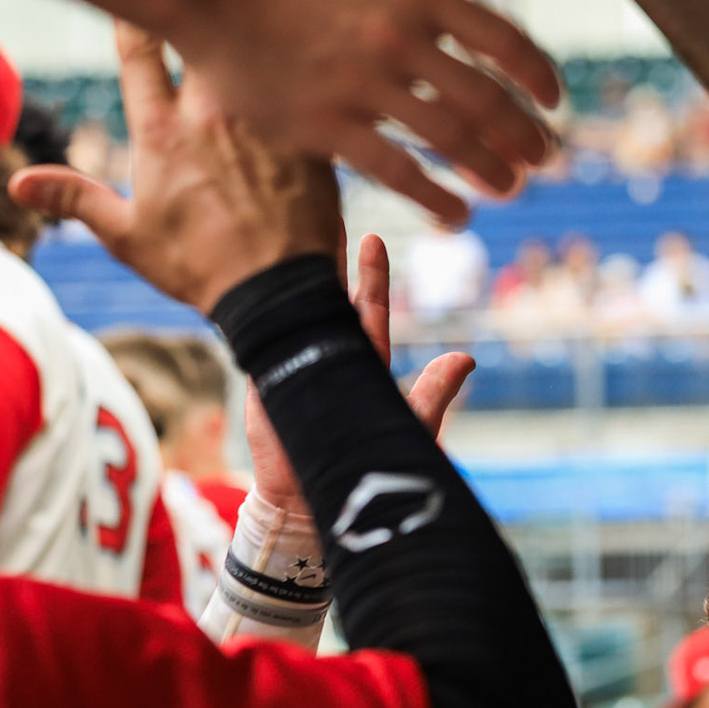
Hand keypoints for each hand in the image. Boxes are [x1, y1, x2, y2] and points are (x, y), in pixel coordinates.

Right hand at [10, 22, 341, 313]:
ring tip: (249, 37)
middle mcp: (210, 113)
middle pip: (196, 38)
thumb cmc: (202, 268)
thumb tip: (19, 182)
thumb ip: (75, 198)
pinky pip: (306, 91)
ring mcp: (264, 121)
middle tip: (195, 21)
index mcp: (161, 130)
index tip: (133, 12)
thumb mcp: (128, 238)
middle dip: (192, 26)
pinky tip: (305, 73)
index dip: (132, 19)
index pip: (136, 46)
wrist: (278, 296)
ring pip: (253, 56)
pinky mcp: (309, 136)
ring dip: (246, 50)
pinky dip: (300, 80)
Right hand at [131, 0, 559, 219]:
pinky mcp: (329, 128)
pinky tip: (459, 214)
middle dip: (526, 133)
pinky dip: (441, 199)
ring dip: (493, 169)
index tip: (554, 100)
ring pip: (453, 140)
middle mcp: (398, 38)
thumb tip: (464, 22)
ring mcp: (364, 85)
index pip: (503, 40)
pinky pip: (402, 173)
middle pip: (488, 99)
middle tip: (544, 157)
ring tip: (511, 187)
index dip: (538, 76)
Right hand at [247, 233, 473, 510]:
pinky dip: (249, 305)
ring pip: (286, 305)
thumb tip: (468, 357)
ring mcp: (289, 363)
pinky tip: (239, 271)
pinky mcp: (259, 379)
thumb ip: (434, 393)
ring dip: (283, 268)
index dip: (369, 274)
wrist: (310, 502)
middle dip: (323, 251)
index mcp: (361, 360)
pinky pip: (253, 335)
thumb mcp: (406, 426)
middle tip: (322, 204)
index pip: (367, 308)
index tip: (373, 238)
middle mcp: (324, 353)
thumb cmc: (365, 467)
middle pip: (324, 293)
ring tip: (278, 224)